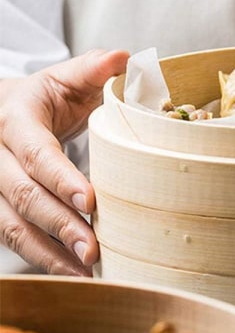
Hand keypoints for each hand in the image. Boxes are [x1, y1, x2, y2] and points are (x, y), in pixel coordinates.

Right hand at [0, 49, 129, 274]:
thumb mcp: (65, 81)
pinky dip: (43, 258)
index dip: (61, 179)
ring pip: (12, 225)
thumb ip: (93, 71)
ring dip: (50, 253)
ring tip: (86, 273)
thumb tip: (126, 59)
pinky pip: (14, 237)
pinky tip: (72, 274)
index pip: (36, 153)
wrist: (5, 114)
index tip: (91, 203)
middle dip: (60, 225)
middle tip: (94, 250)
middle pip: (23, 195)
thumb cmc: (44, 100)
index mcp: (13, 119)